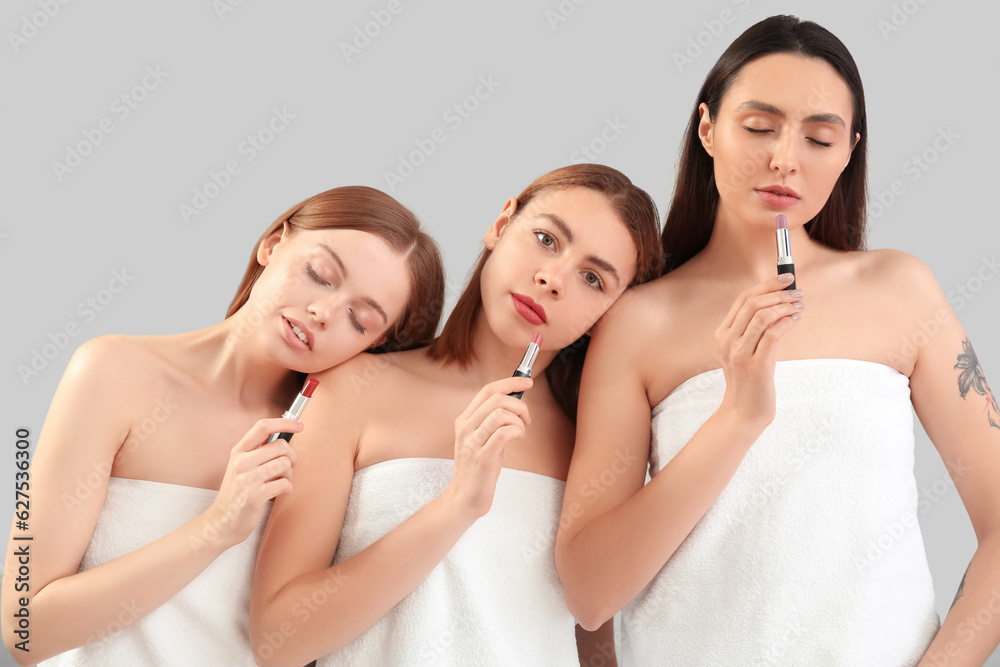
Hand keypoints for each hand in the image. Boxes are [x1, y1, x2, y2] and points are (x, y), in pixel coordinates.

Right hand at [200, 418, 300, 548]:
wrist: (221, 522)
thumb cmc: (237, 493)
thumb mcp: (241, 467)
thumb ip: (258, 452)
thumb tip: (286, 436)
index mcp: (238, 451)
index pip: (262, 426)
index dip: (284, 422)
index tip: (299, 425)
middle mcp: (241, 462)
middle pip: (281, 446)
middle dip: (291, 457)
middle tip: (287, 468)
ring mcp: (247, 478)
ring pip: (284, 464)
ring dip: (288, 475)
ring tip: (279, 482)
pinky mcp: (254, 495)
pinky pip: (284, 484)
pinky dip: (287, 489)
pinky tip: (278, 493)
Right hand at [445, 376, 532, 519]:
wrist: (465, 497)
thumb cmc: (479, 468)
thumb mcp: (481, 438)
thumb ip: (493, 420)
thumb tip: (516, 401)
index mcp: (465, 420)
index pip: (487, 390)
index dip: (510, 382)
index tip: (527, 382)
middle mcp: (466, 428)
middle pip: (496, 399)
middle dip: (520, 404)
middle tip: (526, 419)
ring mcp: (473, 443)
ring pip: (501, 413)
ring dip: (519, 420)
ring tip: (521, 431)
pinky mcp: (483, 458)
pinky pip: (504, 433)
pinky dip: (517, 431)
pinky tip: (518, 438)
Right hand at [715, 274, 803, 426]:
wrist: (743, 411)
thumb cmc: (749, 381)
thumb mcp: (744, 351)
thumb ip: (753, 330)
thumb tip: (778, 304)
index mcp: (722, 334)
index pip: (743, 299)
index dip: (766, 284)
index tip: (786, 278)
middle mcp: (727, 341)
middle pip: (752, 303)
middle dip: (779, 293)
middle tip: (798, 292)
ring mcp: (740, 353)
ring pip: (763, 316)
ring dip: (785, 306)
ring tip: (800, 305)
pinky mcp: (756, 366)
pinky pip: (772, 334)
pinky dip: (787, 322)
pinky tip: (796, 319)